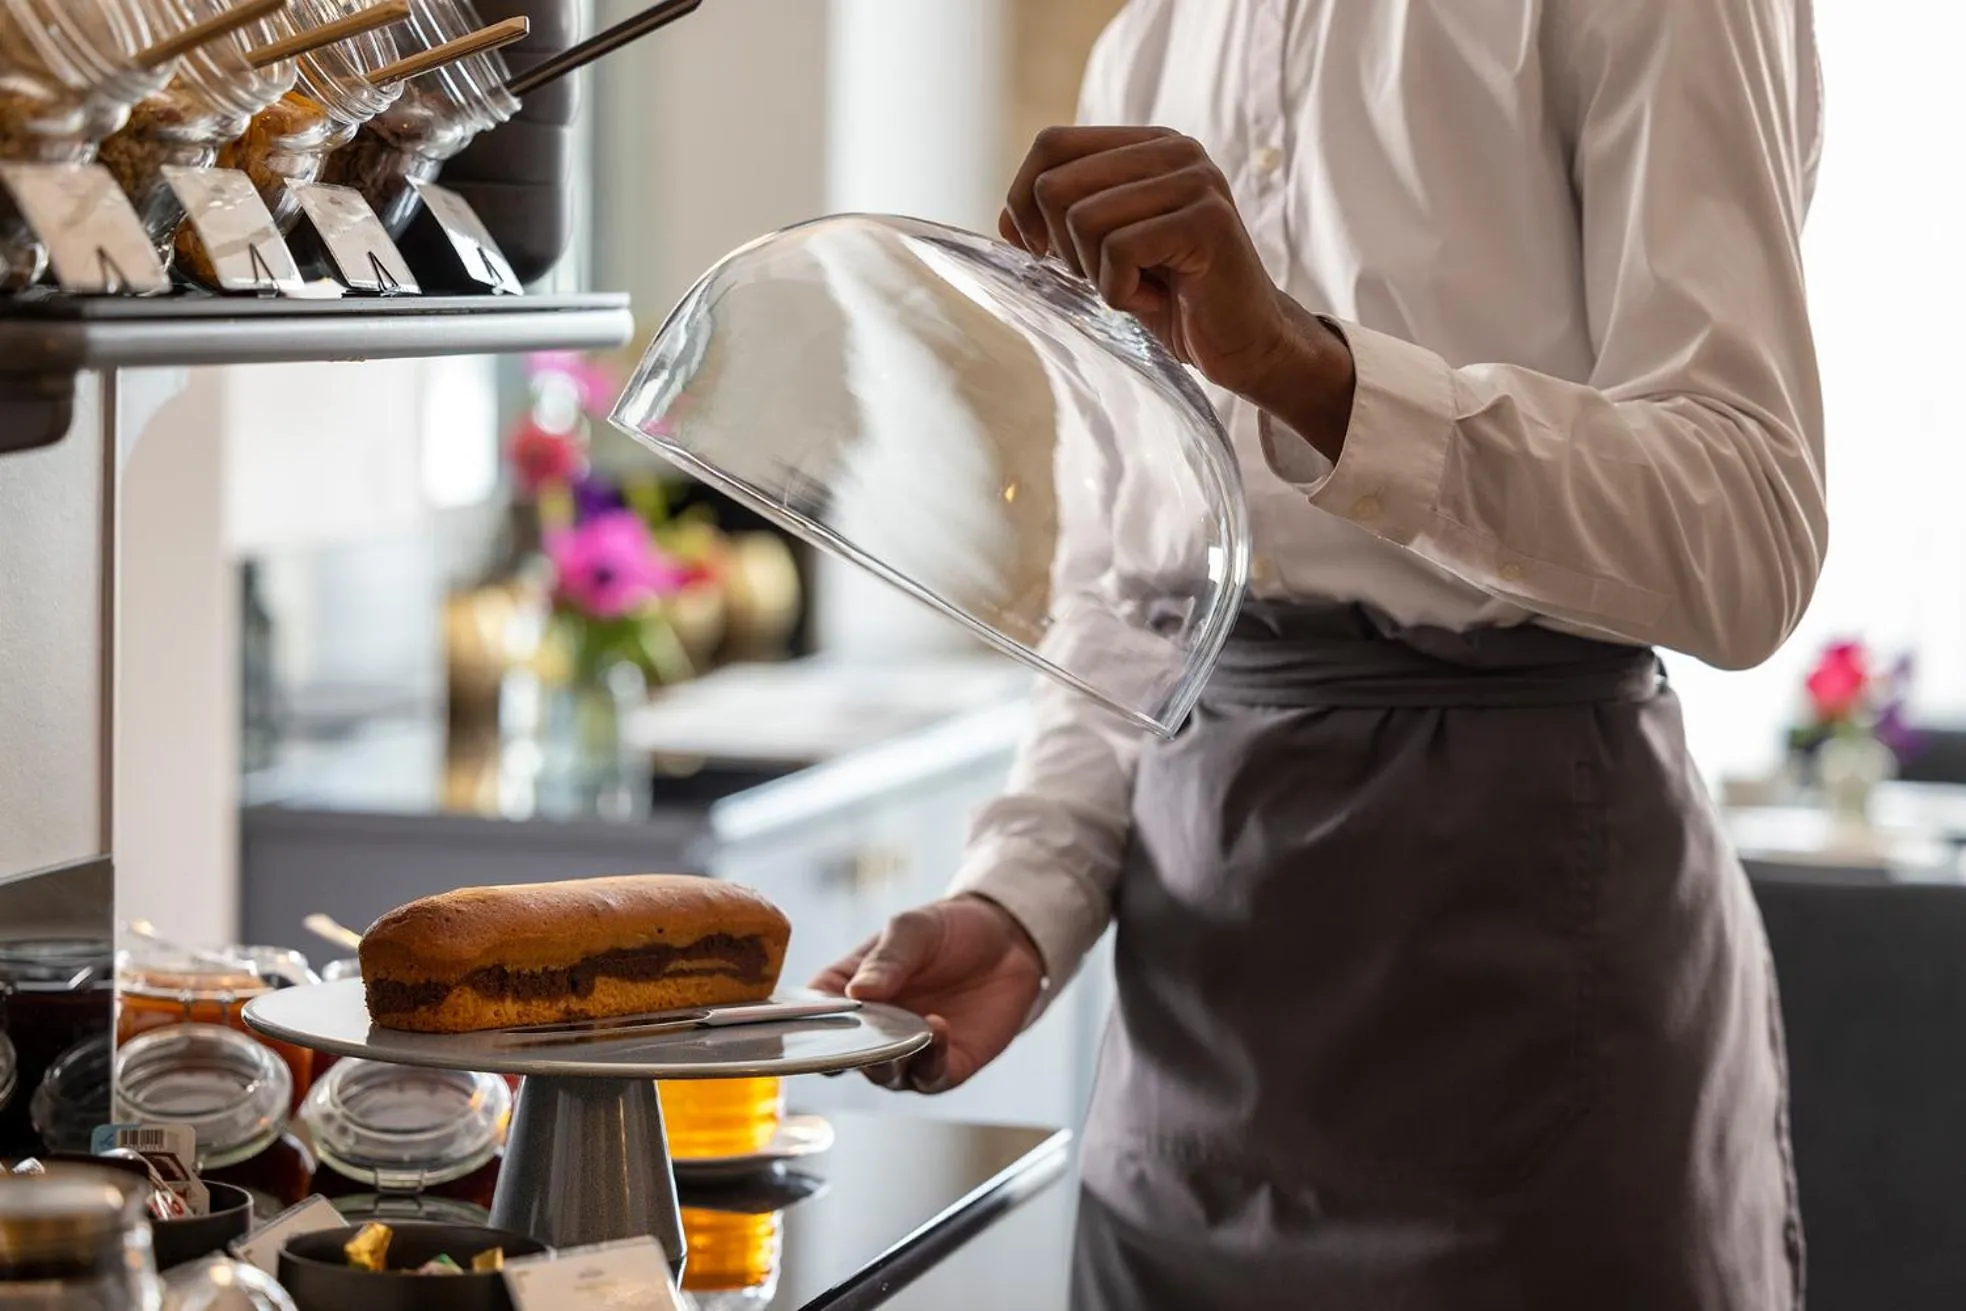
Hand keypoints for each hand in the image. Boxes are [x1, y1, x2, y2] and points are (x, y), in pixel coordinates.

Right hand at [810, 895, 1044, 1093]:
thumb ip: (887, 960)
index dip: (800, 1022)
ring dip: (888, 1059)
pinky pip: (929, 1076)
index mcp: (846, 992)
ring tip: (906, 1028)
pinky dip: (929, 1058)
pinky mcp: (945, 1067)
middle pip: (841, 1055)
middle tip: (855, 1036)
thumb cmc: (948, 931)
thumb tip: (857, 993)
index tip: (800, 1022)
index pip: (809, 1014)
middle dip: (845, 1051)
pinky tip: (936, 1028)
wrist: (1009, 941)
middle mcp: (871, 1031)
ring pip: (883, 1074)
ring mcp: (906, 1053)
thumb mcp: (913, 930)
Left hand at [1002, 125, 1354, 459]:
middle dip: (1063, 249)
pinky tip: (1154, 300)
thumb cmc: (1173, 300)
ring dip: (1096, 276)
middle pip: (1057, 185)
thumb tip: (1004, 218)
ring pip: (1084, 220)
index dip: (1023, 199)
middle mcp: (1173, 150)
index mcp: (1146, 146)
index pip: (1052, 145)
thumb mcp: (1104, 257)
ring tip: (1136, 288)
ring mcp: (1195, 180)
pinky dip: (1122, 293)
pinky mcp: (1206, 220)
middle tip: (1103, 278)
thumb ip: (1061, 224)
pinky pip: (1119, 251)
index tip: (1038, 250)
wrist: (1244, 343)